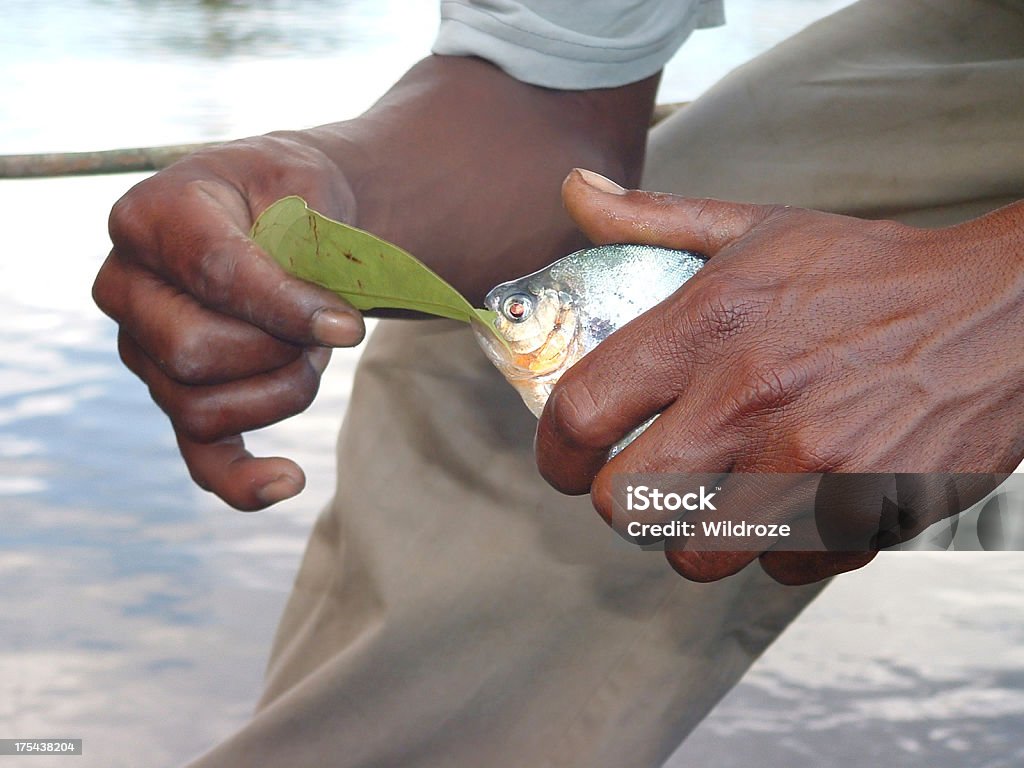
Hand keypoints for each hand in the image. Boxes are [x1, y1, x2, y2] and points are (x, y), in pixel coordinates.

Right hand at [93, 134, 364, 509]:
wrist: (282, 213)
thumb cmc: (290, 194)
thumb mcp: (306, 183)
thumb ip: (309, 234)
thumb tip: (321, 318)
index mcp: (152, 217)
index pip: (213, 274)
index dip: (285, 306)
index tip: (349, 325)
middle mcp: (126, 286)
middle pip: (194, 353)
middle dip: (277, 348)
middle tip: (322, 320)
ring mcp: (143, 350)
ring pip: (202, 408)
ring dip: (283, 389)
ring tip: (310, 349)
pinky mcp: (177, 395)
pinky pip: (200, 456)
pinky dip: (242, 480)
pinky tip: (290, 480)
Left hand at [536, 170, 1023, 583]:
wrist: (1002, 312)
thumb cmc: (870, 273)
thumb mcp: (759, 226)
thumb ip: (655, 220)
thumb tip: (573, 193)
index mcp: (711, 322)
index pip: (581, 410)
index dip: (555, 452)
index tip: (565, 462)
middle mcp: (750, 399)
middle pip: (623, 503)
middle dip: (619, 501)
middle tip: (641, 483)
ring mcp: (809, 465)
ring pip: (694, 553)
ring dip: (692, 534)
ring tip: (714, 500)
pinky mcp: (861, 513)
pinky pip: (779, 567)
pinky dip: (775, 546)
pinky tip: (792, 504)